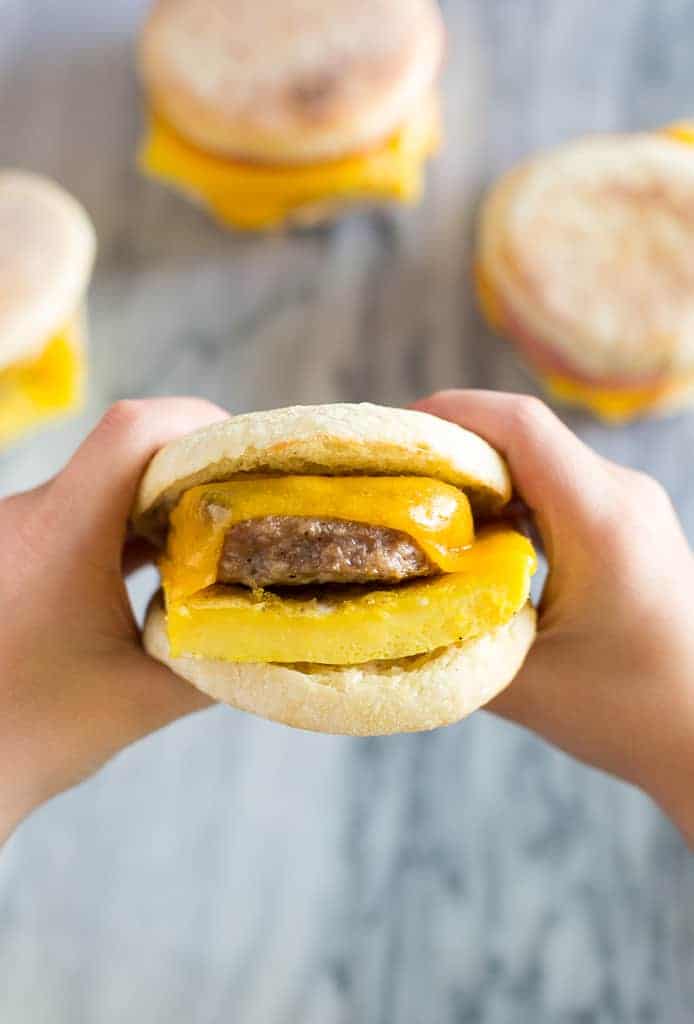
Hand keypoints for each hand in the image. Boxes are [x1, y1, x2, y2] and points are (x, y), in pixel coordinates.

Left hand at [0, 398, 228, 842]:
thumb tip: (280, 635)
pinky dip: (127, 528)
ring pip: (102, 481)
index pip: (130, 431)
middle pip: (124, 449)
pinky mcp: (13, 552)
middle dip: (193, 466)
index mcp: (59, 535)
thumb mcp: (142, 699)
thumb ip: (219, 661)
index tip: (246, 461)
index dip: (198, 425)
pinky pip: (78, 513)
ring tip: (212, 538)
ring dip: (160, 500)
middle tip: (246, 503)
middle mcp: (28, 516)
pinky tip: (161, 565)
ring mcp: (14, 531)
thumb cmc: (32, 736)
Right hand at [415, 390, 693, 846]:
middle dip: (452, 446)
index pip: (521, 426)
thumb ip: (451, 643)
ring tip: (422, 508)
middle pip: (525, 434)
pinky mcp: (627, 523)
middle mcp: (622, 495)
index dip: (451, 416)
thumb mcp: (528, 685)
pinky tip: (474, 535)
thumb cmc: (634, 713)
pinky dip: (509, 498)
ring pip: (539, 458)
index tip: (392, 436)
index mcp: (603, 520)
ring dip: (480, 474)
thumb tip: (384, 615)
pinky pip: (557, 485)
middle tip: (390, 478)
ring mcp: (630, 505)